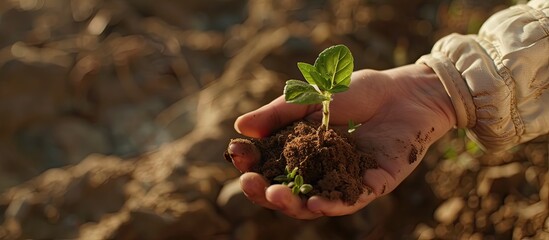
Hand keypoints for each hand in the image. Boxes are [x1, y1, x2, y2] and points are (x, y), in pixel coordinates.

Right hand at [228, 64, 455, 218]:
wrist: (405, 92)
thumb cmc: (359, 91)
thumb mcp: (312, 98)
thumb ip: (279, 113)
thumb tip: (240, 127)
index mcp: (303, 150)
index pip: (271, 164)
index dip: (252, 163)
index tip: (236, 154)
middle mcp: (321, 170)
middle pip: (287, 190)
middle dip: (264, 190)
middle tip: (249, 183)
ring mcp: (345, 180)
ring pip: (313, 203)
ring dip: (292, 204)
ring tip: (275, 195)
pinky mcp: (372, 186)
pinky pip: (350, 202)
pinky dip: (331, 206)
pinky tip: (315, 203)